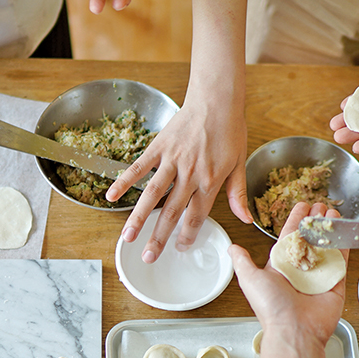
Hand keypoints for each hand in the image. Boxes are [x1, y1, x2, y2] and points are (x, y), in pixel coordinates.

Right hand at [107, 95, 251, 262]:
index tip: (180, 248)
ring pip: (152, 195)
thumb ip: (238, 194)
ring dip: (139, 218)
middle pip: (172, 212)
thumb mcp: (239, 163)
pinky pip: (139, 167)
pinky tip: (112, 197)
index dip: (188, 235)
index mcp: (210, 180)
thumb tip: (246, 219)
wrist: (217, 100)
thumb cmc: (230, 130)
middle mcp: (189, 174)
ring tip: (127, 238)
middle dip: (159, 237)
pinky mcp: (159, 147)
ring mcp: (172, 161)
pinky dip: (123, 181)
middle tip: (148, 257)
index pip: (197, 215)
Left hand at [229, 203, 347, 349]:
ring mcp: (318, 276)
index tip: (302, 206)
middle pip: (309, 239)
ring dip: (329, 228)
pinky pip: (340, 260)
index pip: (288, 237)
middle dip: (314, 221)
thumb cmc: (271, 307)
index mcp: (280, 266)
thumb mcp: (250, 279)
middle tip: (320, 204)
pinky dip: (343, 244)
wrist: (294, 331)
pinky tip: (344, 229)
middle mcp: (299, 269)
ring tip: (333, 212)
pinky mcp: (335, 283)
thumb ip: (242, 261)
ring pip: (326, 246)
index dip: (295, 221)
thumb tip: (231, 247)